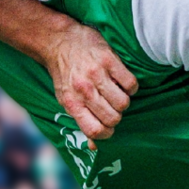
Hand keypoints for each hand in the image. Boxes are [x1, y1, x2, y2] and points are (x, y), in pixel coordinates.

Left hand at [40, 23, 135, 139]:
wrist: (58, 41)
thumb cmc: (64, 74)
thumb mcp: (65, 99)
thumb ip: (80, 120)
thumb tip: (94, 146)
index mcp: (71, 103)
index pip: (95, 131)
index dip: (106, 133)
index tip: (108, 126)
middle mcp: (84, 90)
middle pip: (113, 118)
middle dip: (116, 116)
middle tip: (111, 107)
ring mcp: (96, 74)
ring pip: (123, 103)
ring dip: (124, 101)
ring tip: (116, 93)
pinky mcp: (109, 60)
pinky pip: (130, 83)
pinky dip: (130, 86)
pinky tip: (121, 82)